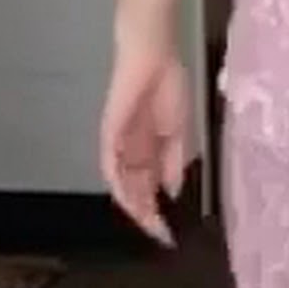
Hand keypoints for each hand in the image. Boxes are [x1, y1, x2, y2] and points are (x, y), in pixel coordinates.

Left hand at [100, 34, 190, 247]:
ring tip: (147, 223)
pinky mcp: (110, 131)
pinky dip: (118, 183)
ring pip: (123, 182)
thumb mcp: (179, 130)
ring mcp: (120, 142)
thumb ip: (174, 161)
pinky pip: (109, 163)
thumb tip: (171, 191)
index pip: (151, 188)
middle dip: (148, 214)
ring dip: (134, 205)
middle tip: (160, 236)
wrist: (152, 51)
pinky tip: (127, 200)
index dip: (159, 211)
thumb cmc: (168, 81)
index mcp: (150, 149)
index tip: (170, 233)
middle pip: (136, 190)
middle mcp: (134, 150)